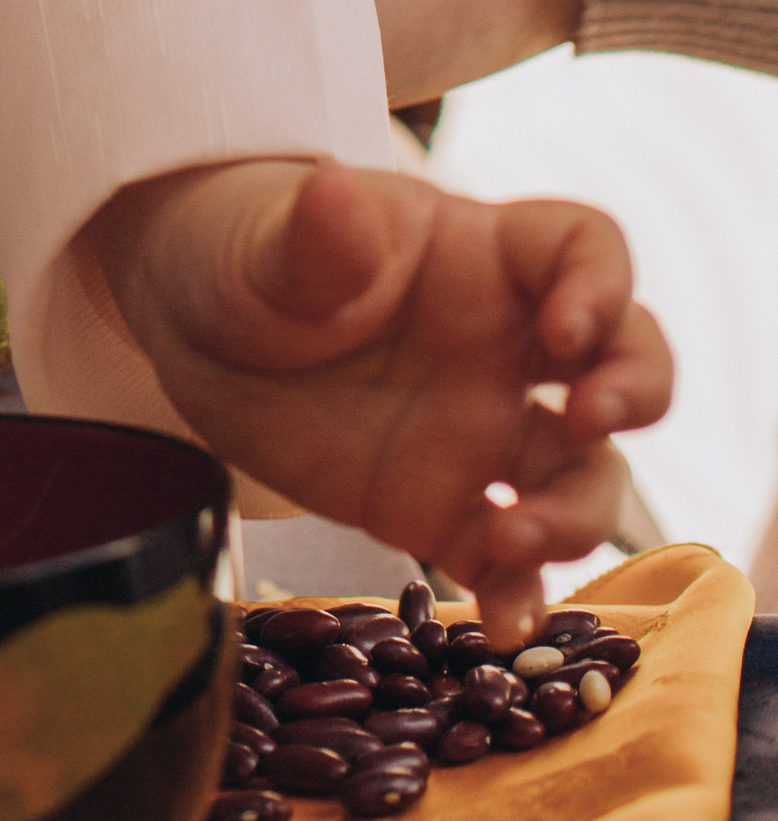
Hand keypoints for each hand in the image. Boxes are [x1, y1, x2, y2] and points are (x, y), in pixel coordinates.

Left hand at [90, 156, 670, 643]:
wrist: (186, 324)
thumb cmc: (241, 249)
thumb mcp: (265, 240)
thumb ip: (313, 235)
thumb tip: (337, 193)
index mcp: (475, 257)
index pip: (582, 250)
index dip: (600, 287)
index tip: (565, 333)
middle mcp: (501, 347)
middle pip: (621, 362)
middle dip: (634, 392)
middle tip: (586, 421)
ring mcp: (477, 432)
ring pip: (579, 476)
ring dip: (574, 512)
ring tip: (514, 537)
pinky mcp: (437, 509)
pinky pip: (504, 560)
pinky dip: (518, 596)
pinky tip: (504, 627)